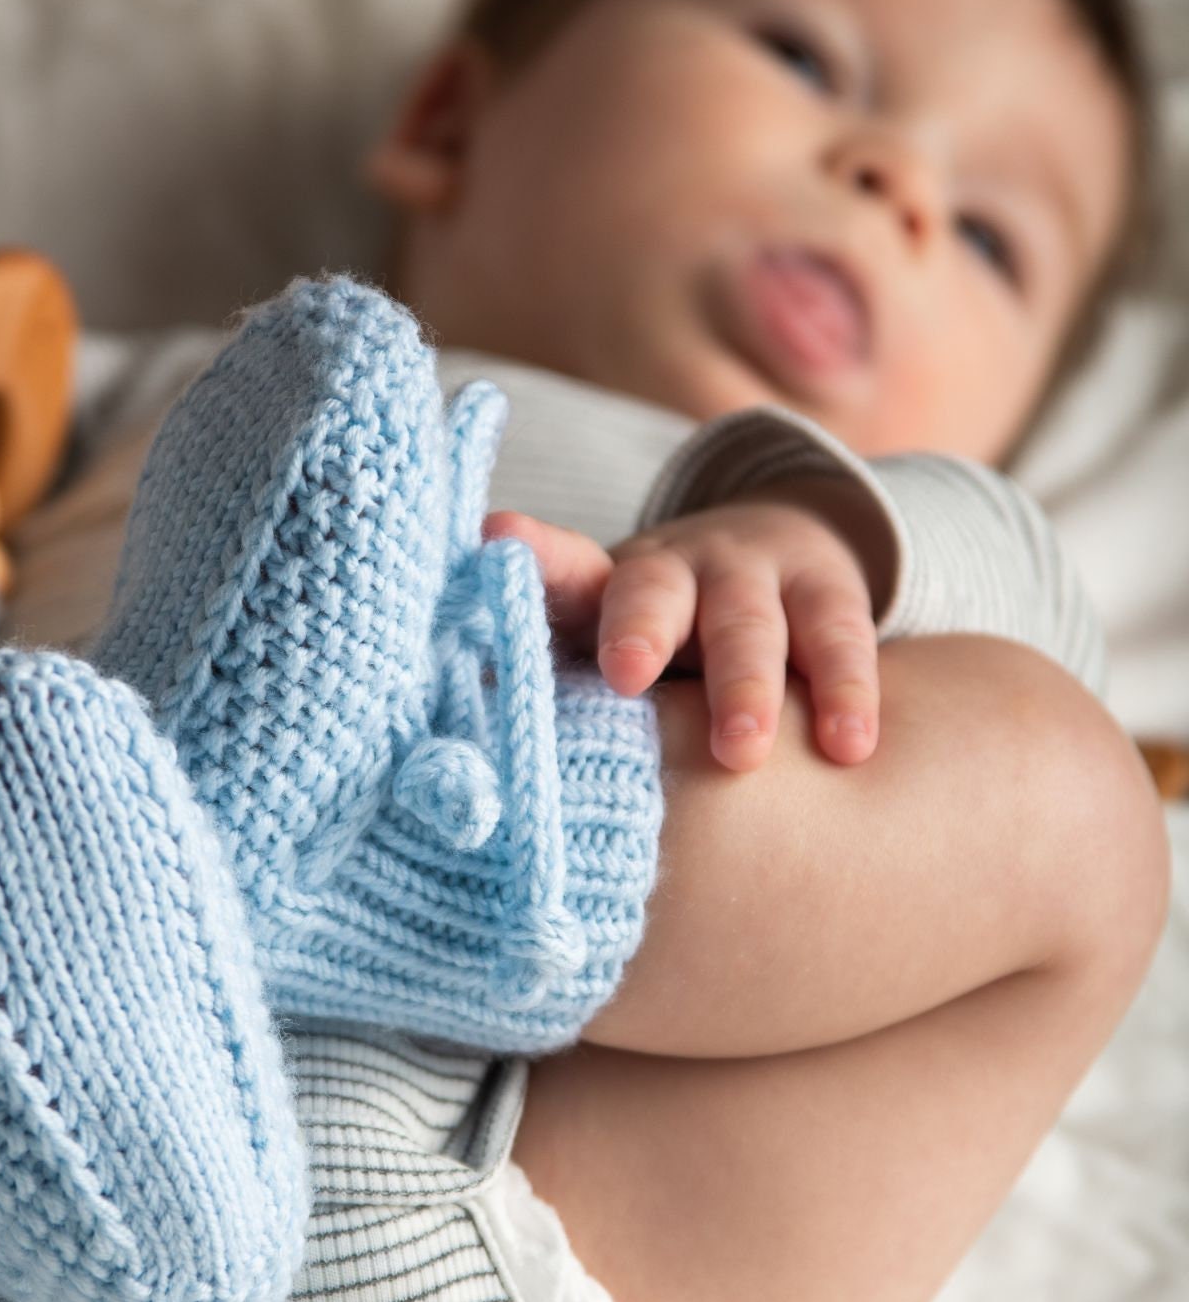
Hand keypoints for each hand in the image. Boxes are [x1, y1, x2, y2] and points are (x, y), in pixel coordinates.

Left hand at [486, 491, 880, 770]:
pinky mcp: (828, 593)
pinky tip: (851, 746)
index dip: (530, 558)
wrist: (776, 555)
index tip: (496, 540)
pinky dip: (848, 693)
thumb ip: (545, 689)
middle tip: (626, 676)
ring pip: (749, 624)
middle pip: (651, 593)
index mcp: (601, 588)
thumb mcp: (600, 648)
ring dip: (746, 684)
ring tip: (740, 751)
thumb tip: (450, 761)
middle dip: (639, 630)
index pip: (557, 569)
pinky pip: (840, 640)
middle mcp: (674, 571)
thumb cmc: (659, 639)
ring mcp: (753, 577)